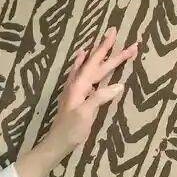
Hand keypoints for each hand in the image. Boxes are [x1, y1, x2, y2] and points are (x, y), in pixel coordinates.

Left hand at [42, 26, 137, 156]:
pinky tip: (82, 58)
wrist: (57, 143)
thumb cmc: (71, 131)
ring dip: (98, 55)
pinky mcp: (75, 96)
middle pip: (96, 63)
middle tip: (120, 35)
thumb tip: (119, 85)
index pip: (96, 63)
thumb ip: (100, 98)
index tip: (115, 33)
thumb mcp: (85, 114)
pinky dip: (84, 64)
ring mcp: (75, 89)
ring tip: (104, 42)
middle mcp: (77, 84)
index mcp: (80, 85)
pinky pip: (82, 74)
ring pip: (90, 67)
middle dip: (109, 51)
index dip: (107, 49)